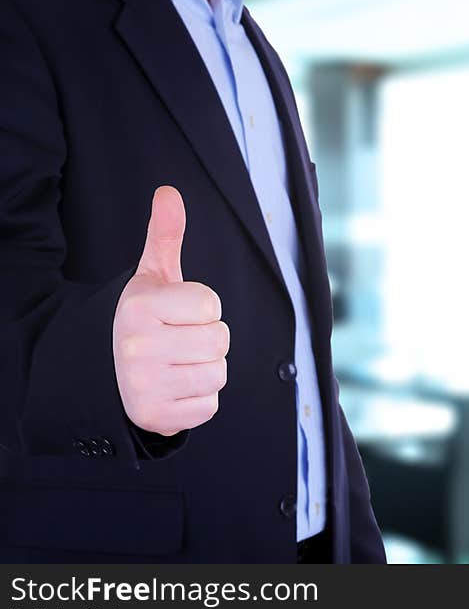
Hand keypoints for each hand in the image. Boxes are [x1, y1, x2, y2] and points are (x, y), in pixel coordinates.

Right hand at [112, 186, 228, 436]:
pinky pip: (210, 405)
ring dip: (207, 369)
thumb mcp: (151, 276)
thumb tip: (169, 192)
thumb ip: (164, 235)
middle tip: (179, 341)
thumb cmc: (144, 320)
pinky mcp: (157, 416)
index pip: (211, 305)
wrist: (107, 373)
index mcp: (140, 307)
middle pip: (220, 339)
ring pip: (218, 373)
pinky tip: (175, 388)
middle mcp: (138, 347)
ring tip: (178, 363)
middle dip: (208, 339)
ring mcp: (146, 385)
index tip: (179, 314)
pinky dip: (199, 399)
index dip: (203, 309)